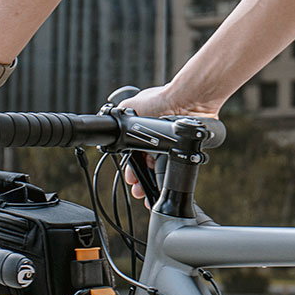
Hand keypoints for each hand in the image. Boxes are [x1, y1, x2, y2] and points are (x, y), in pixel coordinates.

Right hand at [118, 83, 221, 199]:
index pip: (134, 155)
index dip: (132, 169)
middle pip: (147, 165)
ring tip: (147, 193)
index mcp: (144, 131)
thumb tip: (110, 118)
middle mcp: (157, 139)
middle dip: (141, 180)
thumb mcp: (130, 107)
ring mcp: (172, 145)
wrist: (184, 104)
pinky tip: (163, 187)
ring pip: (160, 170)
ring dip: (152, 183)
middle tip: (138, 190)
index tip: (131, 179)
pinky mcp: (184, 150)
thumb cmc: (160, 101)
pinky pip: (174, 168)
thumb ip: (120, 116)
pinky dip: (169, 179)